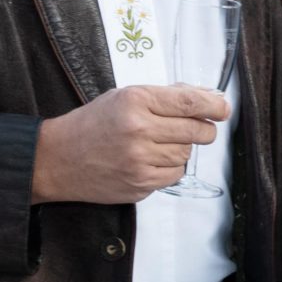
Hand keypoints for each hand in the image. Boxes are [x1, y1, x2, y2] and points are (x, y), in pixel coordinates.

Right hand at [32, 85, 230, 204]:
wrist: (58, 158)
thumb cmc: (92, 124)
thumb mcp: (124, 97)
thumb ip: (164, 97)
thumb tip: (205, 97)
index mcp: (135, 101)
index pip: (189, 101)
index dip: (213, 105)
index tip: (223, 108)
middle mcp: (139, 129)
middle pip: (196, 130)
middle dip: (204, 129)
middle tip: (200, 127)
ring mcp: (139, 160)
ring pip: (186, 154)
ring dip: (180, 149)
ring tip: (157, 144)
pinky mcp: (140, 184)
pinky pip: (174, 175)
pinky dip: (169, 168)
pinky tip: (150, 160)